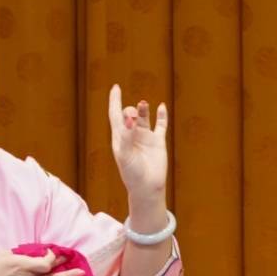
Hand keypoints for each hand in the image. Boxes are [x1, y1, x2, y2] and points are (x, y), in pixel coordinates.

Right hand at [0, 251, 85, 275]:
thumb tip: (32, 254)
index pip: (45, 261)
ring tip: (80, 275)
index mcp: (23, 265)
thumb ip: (21, 255)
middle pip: (50, 271)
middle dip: (64, 264)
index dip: (51, 256)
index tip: (51, 252)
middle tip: (75, 259)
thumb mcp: (4, 255)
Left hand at [108, 84, 169, 206]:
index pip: (115, 115)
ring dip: (143, 109)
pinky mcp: (158, 142)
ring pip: (144, 117)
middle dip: (130, 111)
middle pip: (129, 115)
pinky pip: (161, 125)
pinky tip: (161, 106)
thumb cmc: (131, 173)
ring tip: (143, 104)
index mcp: (120, 137)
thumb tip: (130, 117)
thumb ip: (127, 135)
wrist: (146, 187)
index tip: (116, 87)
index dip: (114, 101)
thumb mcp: (125, 154)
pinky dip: (162, 115)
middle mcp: (132, 135)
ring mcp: (145, 137)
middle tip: (133, 115)